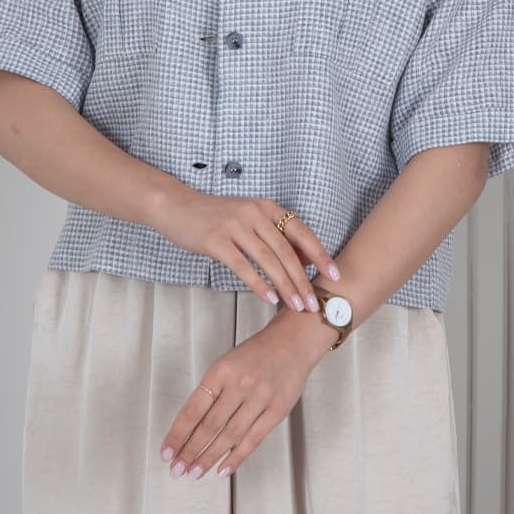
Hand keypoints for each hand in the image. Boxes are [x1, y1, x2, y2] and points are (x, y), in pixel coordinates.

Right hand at [152, 192, 340, 311]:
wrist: (178, 207)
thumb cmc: (216, 218)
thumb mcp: (250, 220)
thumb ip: (275, 237)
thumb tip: (305, 260)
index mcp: (267, 207)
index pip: (301, 231)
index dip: (320, 254)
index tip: (335, 274)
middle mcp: (255, 213)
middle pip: (286, 250)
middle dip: (303, 279)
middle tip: (314, 302)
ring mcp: (235, 225)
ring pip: (268, 260)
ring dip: (284, 286)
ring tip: (296, 306)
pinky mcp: (216, 240)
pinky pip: (242, 266)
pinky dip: (258, 284)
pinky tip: (269, 299)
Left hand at [159, 309, 333, 480]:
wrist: (294, 340)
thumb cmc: (259, 352)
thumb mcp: (228, 362)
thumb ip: (212, 391)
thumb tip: (190, 426)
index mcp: (222, 370)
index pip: (193, 409)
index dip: (178, 434)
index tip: (167, 452)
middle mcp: (240, 383)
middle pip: (209, 426)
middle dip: (190, 451)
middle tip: (177, 468)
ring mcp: (260, 397)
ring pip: (228, 436)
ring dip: (208, 458)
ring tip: (195, 472)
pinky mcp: (277, 409)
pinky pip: (253, 439)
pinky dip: (236, 458)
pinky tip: (223, 469)